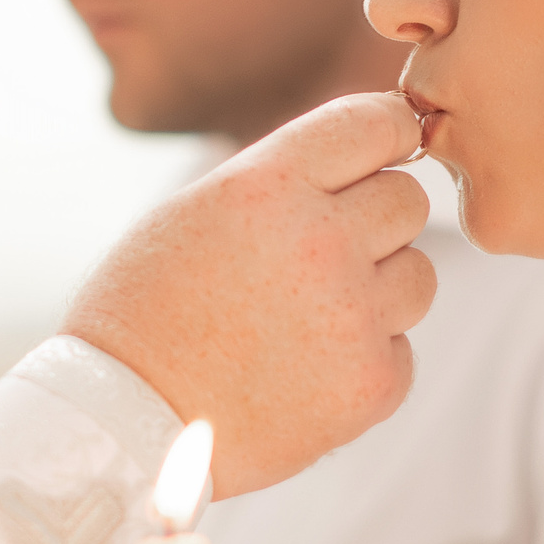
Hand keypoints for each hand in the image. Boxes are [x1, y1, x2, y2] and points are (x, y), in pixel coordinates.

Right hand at [64, 92, 434, 498]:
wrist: (124, 420)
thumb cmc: (146, 310)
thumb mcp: (195, 209)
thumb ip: (282, 177)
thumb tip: (366, 159)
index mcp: (269, 185)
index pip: (377, 124)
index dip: (391, 133)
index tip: (389, 147)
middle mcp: (321, 241)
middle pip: (407, 200)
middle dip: (375, 220)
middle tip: (320, 256)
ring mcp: (353, 316)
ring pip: (418, 274)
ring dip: (378, 290)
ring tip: (307, 318)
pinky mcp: (371, 383)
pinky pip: (402, 348)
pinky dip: (364, 359)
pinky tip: (304, 370)